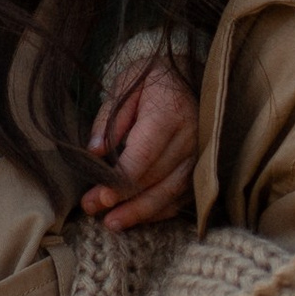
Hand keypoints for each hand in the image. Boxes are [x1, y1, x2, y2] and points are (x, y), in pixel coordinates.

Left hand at [86, 55, 198, 231]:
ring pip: (171, 193)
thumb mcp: (124, 86)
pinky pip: (181, 196)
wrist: (186, 72)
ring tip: (112, 223)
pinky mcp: (201, 167)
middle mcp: (190, 137)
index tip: (101, 195)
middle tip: (93, 209)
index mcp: (170, 113)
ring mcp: (200, 155)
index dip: (122, 179)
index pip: (145, 155)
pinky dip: (159, 210)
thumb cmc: (150, 79)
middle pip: (156, 178)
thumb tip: (94, 152)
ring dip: (141, 212)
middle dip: (123, 199)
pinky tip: (137, 217)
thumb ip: (108, 119)